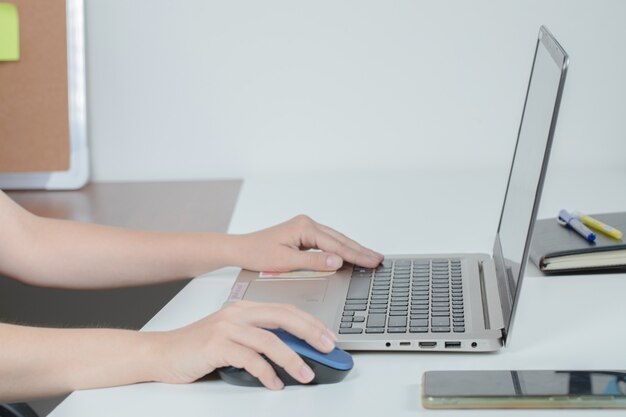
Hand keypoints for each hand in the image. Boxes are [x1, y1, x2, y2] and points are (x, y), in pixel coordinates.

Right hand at [152, 301, 336, 389]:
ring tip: (305, 375)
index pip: (285, 310)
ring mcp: (226, 327)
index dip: (310, 322)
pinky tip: (275, 383)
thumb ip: (258, 339)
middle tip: (328, 348)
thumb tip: (292, 353)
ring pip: (269, 340)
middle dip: (310, 332)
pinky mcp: (216, 345)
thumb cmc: (198, 348)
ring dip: (292, 359)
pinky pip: (249, 359)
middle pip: (283, 318)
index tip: (328, 335)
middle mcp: (237, 313)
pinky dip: (266, 373)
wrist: (161, 353)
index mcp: (244, 309)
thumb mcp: (232, 337)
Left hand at [232, 215, 383, 271]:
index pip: (336, 244)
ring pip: (336, 240)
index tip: (372, 261)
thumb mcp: (286, 261)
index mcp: (304, 227)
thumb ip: (313, 262)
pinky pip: (328, 242)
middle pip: (340, 239)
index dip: (356, 255)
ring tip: (371, 257)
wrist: (241, 249)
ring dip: (353, 249)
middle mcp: (307, 224)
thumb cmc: (258, 253)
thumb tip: (337, 261)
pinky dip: (341, 249)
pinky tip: (351, 255)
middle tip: (379, 259)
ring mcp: (306, 228)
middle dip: (360, 250)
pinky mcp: (304, 234)